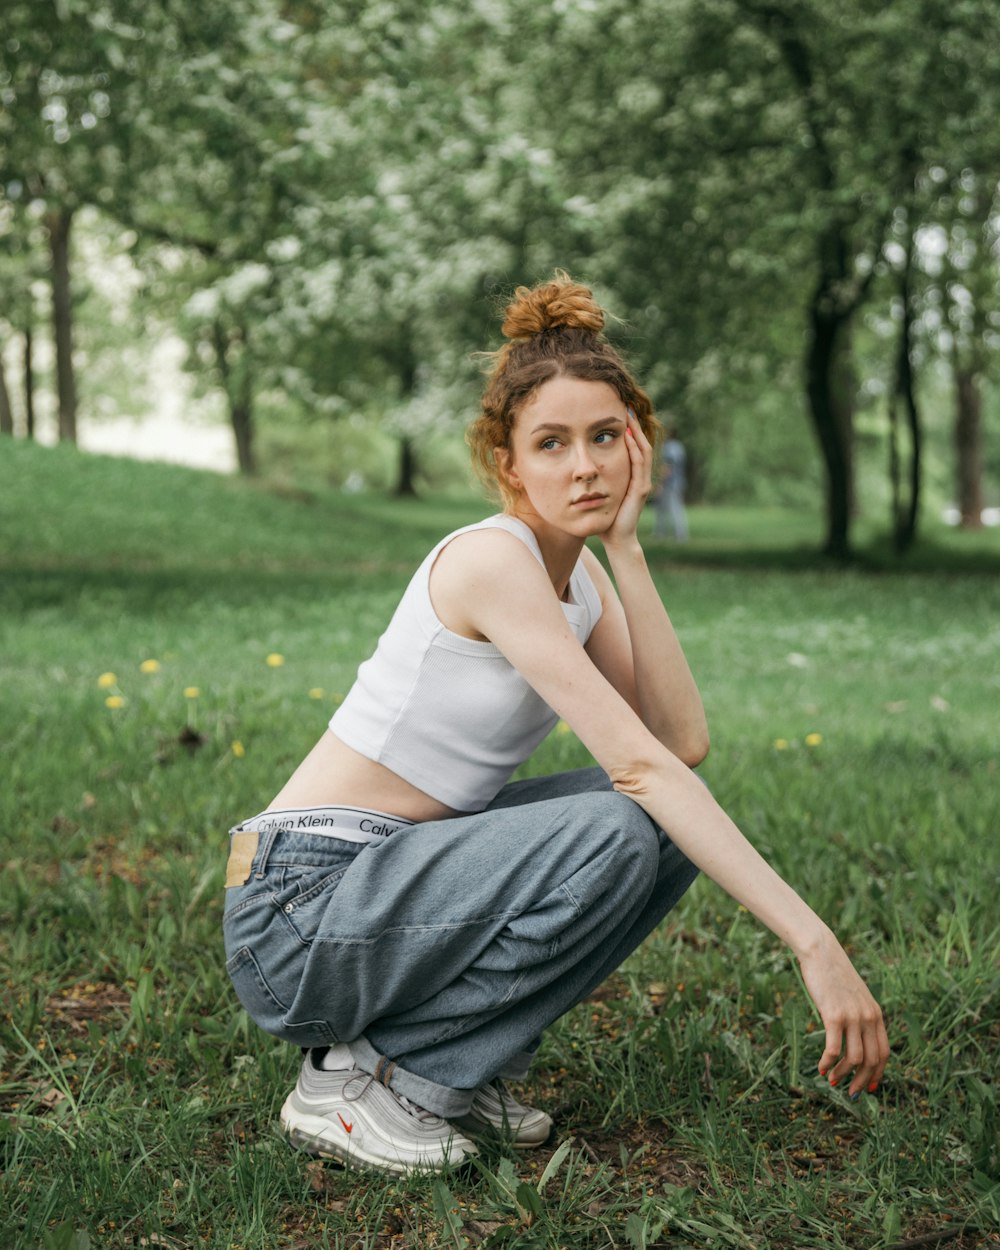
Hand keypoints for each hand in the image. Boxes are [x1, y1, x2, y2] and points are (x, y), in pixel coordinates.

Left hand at [602, 407, 653, 547]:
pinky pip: (639, 464)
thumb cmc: (604, 517)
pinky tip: (627, 437)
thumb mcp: (598, 491)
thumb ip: (593, 478)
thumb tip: (576, 465)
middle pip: (641, 443)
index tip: (618, 412)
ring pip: (643, 450)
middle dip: (634, 425)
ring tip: (628, 416)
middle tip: (626, 406)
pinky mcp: (640, 490)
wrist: (615, 538)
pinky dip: (634, 449)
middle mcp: (639, 476)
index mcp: (630, 475)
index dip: (628, 429)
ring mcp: (642, 482)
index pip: (633, 446)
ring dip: (636, 432)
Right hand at [797, 935, 889, 1097]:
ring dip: (843, 1074)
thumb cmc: (833, 973)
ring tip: (831, 1079)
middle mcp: (868, 1017)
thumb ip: (859, 1014)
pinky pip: (834, 1049)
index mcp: (876, 1014)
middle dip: (862, 1081)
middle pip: (872, 1060)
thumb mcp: (854, 995)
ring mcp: (853, 1017)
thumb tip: (855, 1036)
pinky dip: (828, 1063)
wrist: (821, 952)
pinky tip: (820, 1067)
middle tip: (851, 1092)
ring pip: (854, 1058)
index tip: (868, 1086)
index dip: (877, 1073)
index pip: (884, 1052)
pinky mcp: (834, 1015)